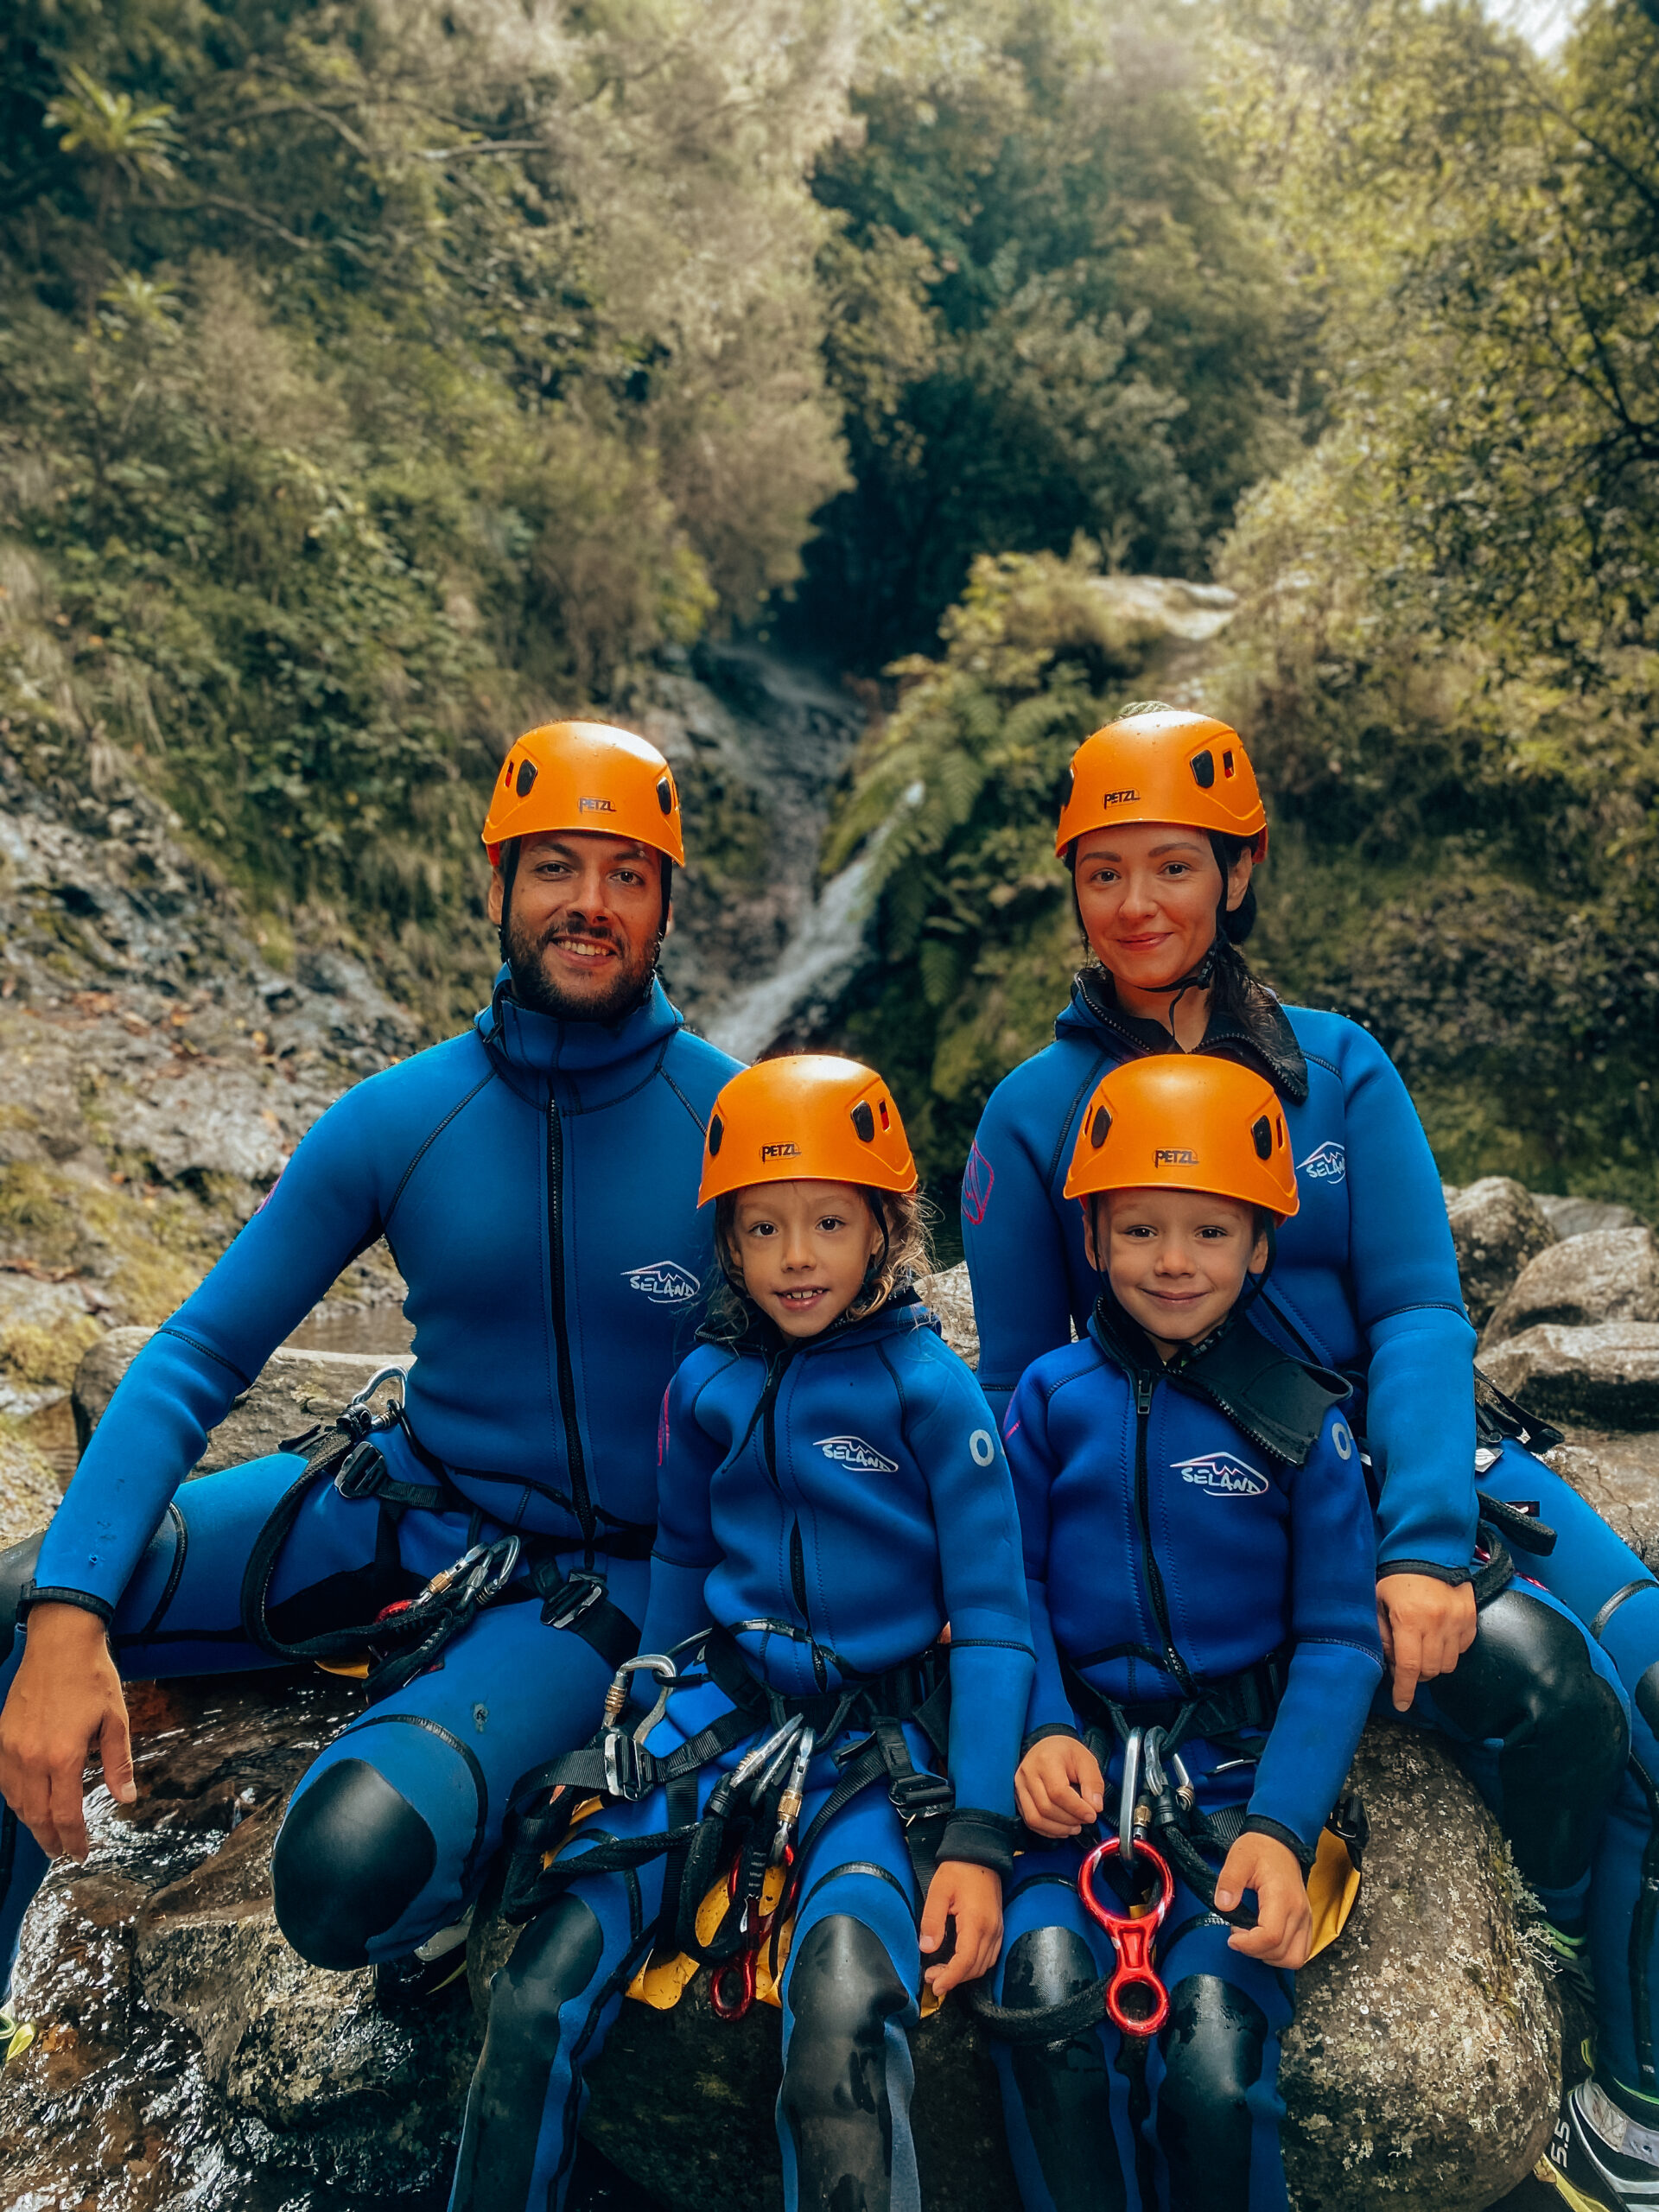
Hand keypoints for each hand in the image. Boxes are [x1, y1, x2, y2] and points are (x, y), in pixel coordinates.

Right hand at [0, 1604, 135, 1860]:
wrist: (59, 1642)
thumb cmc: (92, 1676)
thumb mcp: (115, 1719)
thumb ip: (118, 1763)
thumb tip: (127, 1798)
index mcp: (64, 1755)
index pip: (66, 1813)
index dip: (73, 1839)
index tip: (81, 1853)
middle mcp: (32, 1757)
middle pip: (36, 1815)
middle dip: (50, 1839)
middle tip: (62, 1853)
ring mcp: (11, 1748)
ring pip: (16, 1801)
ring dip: (30, 1822)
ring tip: (46, 1833)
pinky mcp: (1, 1737)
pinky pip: (3, 1780)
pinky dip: (14, 1799)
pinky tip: (26, 1803)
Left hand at [919, 1859, 1002, 1995]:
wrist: (981, 1854)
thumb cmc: (959, 1870)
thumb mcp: (939, 1890)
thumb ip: (932, 1920)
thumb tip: (927, 1948)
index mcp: (976, 1922)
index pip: (965, 1961)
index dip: (950, 1978)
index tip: (935, 1986)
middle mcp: (992, 1930)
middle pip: (975, 1967)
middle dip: (953, 1978)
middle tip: (931, 1977)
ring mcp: (998, 1930)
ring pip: (984, 1964)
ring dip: (963, 1974)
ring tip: (941, 1972)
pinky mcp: (998, 1928)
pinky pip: (989, 1956)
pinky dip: (974, 1965)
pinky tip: (959, 1963)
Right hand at [1014, 1736, 1105, 1838]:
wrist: (1048, 1746)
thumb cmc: (1067, 1753)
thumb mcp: (1086, 1760)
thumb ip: (1093, 1783)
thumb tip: (1095, 1807)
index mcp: (1045, 1760)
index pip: (1058, 1792)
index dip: (1076, 1808)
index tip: (1092, 1815)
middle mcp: (1028, 1773)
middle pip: (1046, 1808)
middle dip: (1069, 1820)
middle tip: (1086, 1820)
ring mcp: (1020, 1786)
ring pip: (1035, 1818)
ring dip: (1058, 1829)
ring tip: (1076, 1827)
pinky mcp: (1018, 1797)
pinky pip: (1029, 1821)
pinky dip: (1047, 1830)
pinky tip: (1062, 1828)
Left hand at [1214, 1832, 1311, 1967]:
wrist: (1280, 1843)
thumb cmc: (1260, 1849)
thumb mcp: (1238, 1857)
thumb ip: (1229, 1881)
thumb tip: (1224, 1906)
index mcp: (1282, 1897)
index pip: (1271, 1936)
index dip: (1249, 1945)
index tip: (1232, 1937)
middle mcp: (1299, 1912)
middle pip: (1281, 1952)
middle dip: (1254, 1951)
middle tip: (1238, 1934)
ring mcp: (1305, 1919)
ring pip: (1293, 1958)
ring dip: (1269, 1956)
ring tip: (1252, 1939)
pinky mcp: (1306, 1923)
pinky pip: (1300, 1953)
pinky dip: (1282, 1955)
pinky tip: (1266, 1942)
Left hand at [1376, 1573, 1476, 1711]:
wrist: (1428, 1550)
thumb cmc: (1396, 1577)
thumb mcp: (1378, 1602)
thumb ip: (1383, 1634)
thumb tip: (1391, 1663)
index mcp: (1409, 1619)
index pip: (1409, 1666)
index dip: (1404, 1690)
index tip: (1402, 1704)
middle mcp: (1436, 1623)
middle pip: (1430, 1670)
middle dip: (1417, 1676)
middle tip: (1407, 1666)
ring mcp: (1457, 1621)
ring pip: (1448, 1663)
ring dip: (1434, 1665)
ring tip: (1423, 1650)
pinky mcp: (1471, 1618)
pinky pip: (1462, 1648)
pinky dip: (1450, 1651)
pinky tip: (1438, 1638)